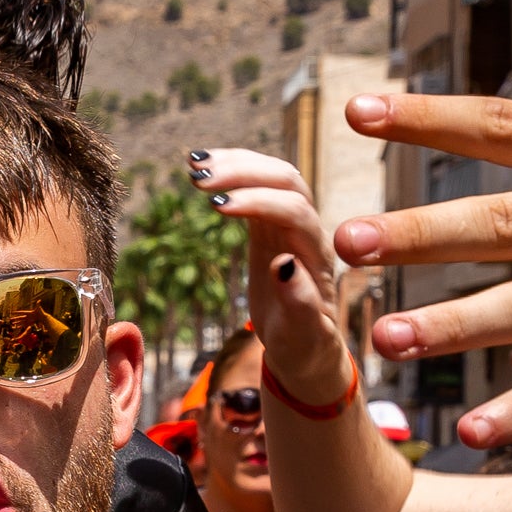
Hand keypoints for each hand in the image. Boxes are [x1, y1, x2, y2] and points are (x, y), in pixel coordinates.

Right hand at [188, 147, 352, 405]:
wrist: (305, 347)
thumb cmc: (305, 346)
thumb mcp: (303, 336)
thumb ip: (299, 303)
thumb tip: (284, 263)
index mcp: (318, 256)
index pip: (294, 211)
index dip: (259, 202)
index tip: (216, 206)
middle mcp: (309, 231)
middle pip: (286, 179)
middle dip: (245, 171)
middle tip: (199, 177)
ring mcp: (289, 224)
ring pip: (271, 174)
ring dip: (235, 163)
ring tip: (193, 165)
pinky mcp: (270, 225)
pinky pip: (255, 186)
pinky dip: (230, 171)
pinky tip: (199, 169)